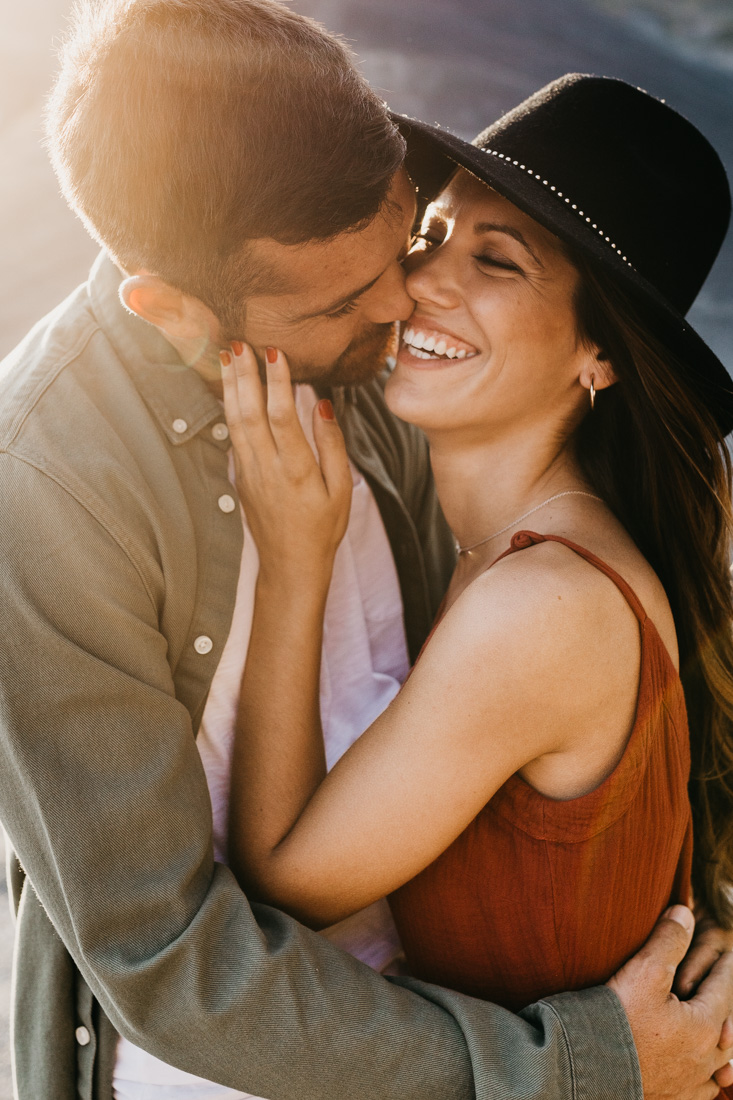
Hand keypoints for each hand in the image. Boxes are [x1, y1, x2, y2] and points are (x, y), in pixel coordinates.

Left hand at [221, 343, 351, 587]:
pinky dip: (228, 407)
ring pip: (234, 421)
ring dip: (230, 386)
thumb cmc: (323, 528)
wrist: (290, 565)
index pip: (282, 418)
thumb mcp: (342, 490)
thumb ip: (332, 445)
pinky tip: (229, 388)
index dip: (277, 383)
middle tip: (240, 342)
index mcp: (297, 471)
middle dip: (245, 375)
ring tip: (228, 355)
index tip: (275, 352)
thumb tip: (323, 404)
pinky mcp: (240, 477)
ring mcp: (249, 473)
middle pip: (250, 413)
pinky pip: (232, 435)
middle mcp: (268, 469)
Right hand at [608, 905, 732, 1098]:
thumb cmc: (618, 1018)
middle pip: (728, 1025)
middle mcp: (705, 1058)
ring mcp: (691, 1083)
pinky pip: (704, 1089)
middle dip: (726, 1003)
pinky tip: (705, 1073)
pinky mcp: (674, 1098)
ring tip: (722, 1030)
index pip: (724, 988)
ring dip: (722, 1041)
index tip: (728, 952)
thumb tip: (685, 913)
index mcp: (704, 1025)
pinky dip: (709, 1076)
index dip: (726, 966)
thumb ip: (669, 940)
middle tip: (723, 986)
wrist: (589, 1068)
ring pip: (722, 1062)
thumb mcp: (645, 970)